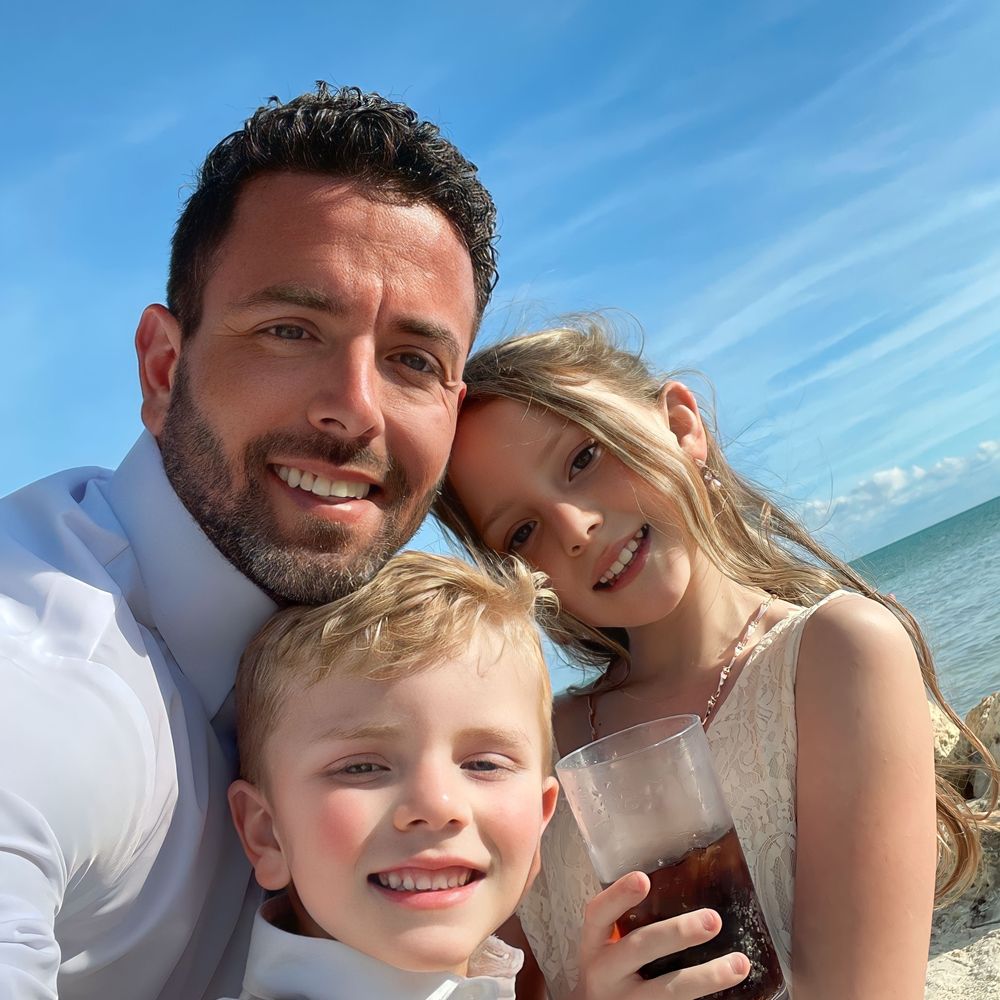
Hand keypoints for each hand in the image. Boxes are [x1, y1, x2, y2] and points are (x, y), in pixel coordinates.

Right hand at [570, 872, 749, 999]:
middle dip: (677, 933)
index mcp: (594, 944)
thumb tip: (685, 890)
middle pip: (639, 948)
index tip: (643, 879)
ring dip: (706, 976)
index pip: (599, 914)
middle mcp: (604, 973)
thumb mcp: (607, 947)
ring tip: (739, 964)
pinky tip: (730, 993)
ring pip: (667, 990)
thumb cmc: (611, 972)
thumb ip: (630, 926)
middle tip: (713, 920)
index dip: (619, 896)